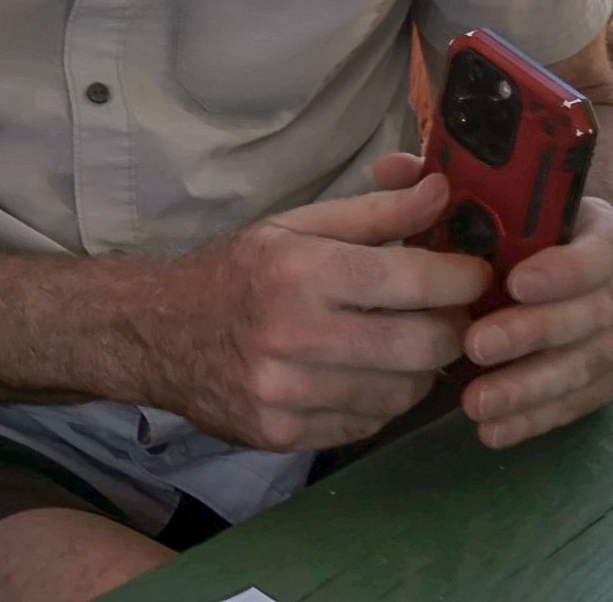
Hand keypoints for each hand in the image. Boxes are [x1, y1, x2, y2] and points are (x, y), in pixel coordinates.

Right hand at [146, 164, 489, 451]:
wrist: (155, 332)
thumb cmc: (234, 270)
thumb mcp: (293, 226)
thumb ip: (374, 213)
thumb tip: (443, 192)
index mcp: (298, 269)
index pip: (412, 280)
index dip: (461, 277)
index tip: (473, 273)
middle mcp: (294, 334)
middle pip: (425, 346)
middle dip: (454, 328)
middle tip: (448, 313)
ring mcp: (289, 394)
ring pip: (406, 393)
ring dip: (421, 369)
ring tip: (402, 342)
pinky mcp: (285, 436)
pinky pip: (370, 424)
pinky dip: (382, 399)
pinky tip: (363, 374)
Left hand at [458, 191, 612, 447]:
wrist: (568, 275)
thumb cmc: (524, 227)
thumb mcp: (503, 200)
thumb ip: (450, 183)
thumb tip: (390, 167)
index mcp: (599, 237)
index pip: (596, 254)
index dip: (561, 271)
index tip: (515, 282)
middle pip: (588, 319)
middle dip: (531, 334)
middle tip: (475, 344)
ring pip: (583, 371)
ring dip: (528, 390)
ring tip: (473, 403)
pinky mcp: (605, 384)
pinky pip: (576, 407)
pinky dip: (534, 421)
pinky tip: (492, 432)